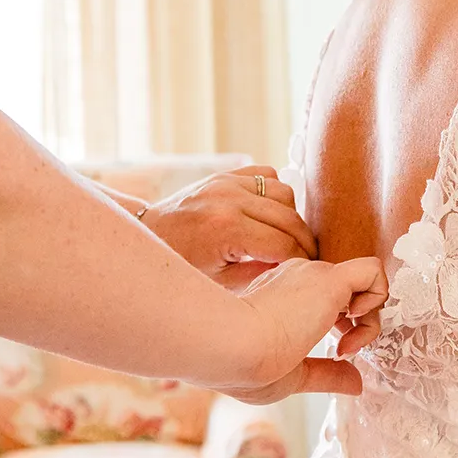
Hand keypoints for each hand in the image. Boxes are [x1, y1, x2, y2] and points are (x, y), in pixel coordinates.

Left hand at [143, 167, 316, 285]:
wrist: (150, 236)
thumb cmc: (182, 267)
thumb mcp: (220, 283)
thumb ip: (261, 274)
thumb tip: (296, 268)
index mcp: (226, 230)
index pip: (284, 245)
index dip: (302, 261)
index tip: (308, 272)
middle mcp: (228, 199)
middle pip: (290, 219)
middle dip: (304, 242)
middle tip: (308, 259)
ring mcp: (226, 182)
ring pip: (284, 193)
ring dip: (292, 217)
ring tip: (287, 237)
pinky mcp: (224, 174)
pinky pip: (268, 175)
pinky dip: (275, 195)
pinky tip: (269, 215)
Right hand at [227, 255, 388, 401]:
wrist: (230, 349)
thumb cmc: (244, 367)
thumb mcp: (293, 376)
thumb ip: (325, 374)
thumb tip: (356, 382)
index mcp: (281, 299)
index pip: (324, 301)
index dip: (339, 329)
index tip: (332, 355)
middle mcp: (297, 280)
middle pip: (347, 290)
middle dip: (356, 324)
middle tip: (341, 352)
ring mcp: (313, 275)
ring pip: (363, 280)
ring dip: (369, 318)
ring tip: (346, 346)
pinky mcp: (329, 278)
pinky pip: (373, 271)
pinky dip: (378, 297)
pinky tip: (355, 327)